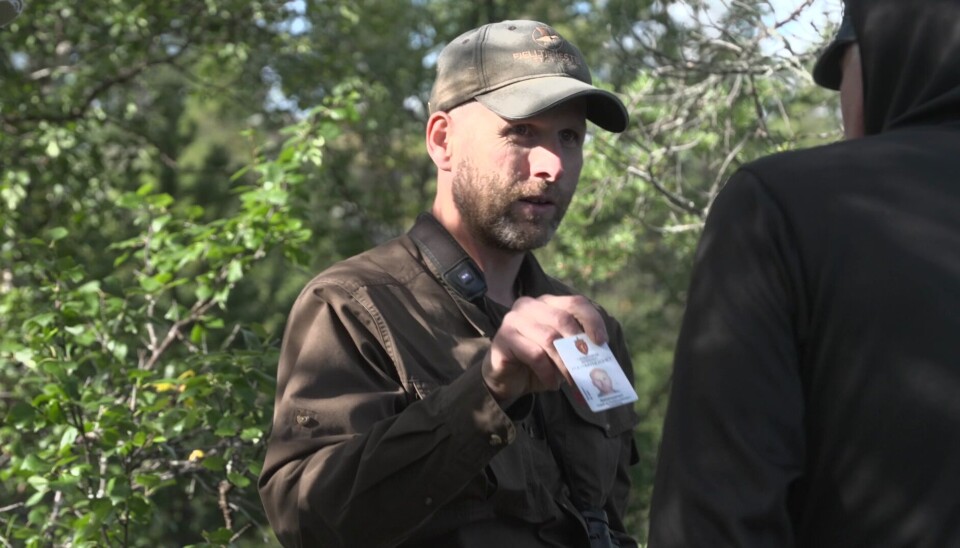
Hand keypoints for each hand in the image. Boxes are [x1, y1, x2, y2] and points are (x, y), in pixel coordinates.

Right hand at [482, 295, 607, 401]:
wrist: (506, 380)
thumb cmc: (538, 363)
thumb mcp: (561, 352)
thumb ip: (576, 347)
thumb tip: (600, 354)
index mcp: (547, 303)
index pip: (575, 302)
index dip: (591, 320)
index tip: (602, 341)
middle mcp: (528, 306)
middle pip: (562, 318)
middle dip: (578, 345)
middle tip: (588, 366)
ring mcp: (513, 320)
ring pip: (549, 338)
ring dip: (565, 363)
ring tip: (572, 380)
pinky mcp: (503, 339)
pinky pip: (534, 354)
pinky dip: (548, 372)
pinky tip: (552, 383)